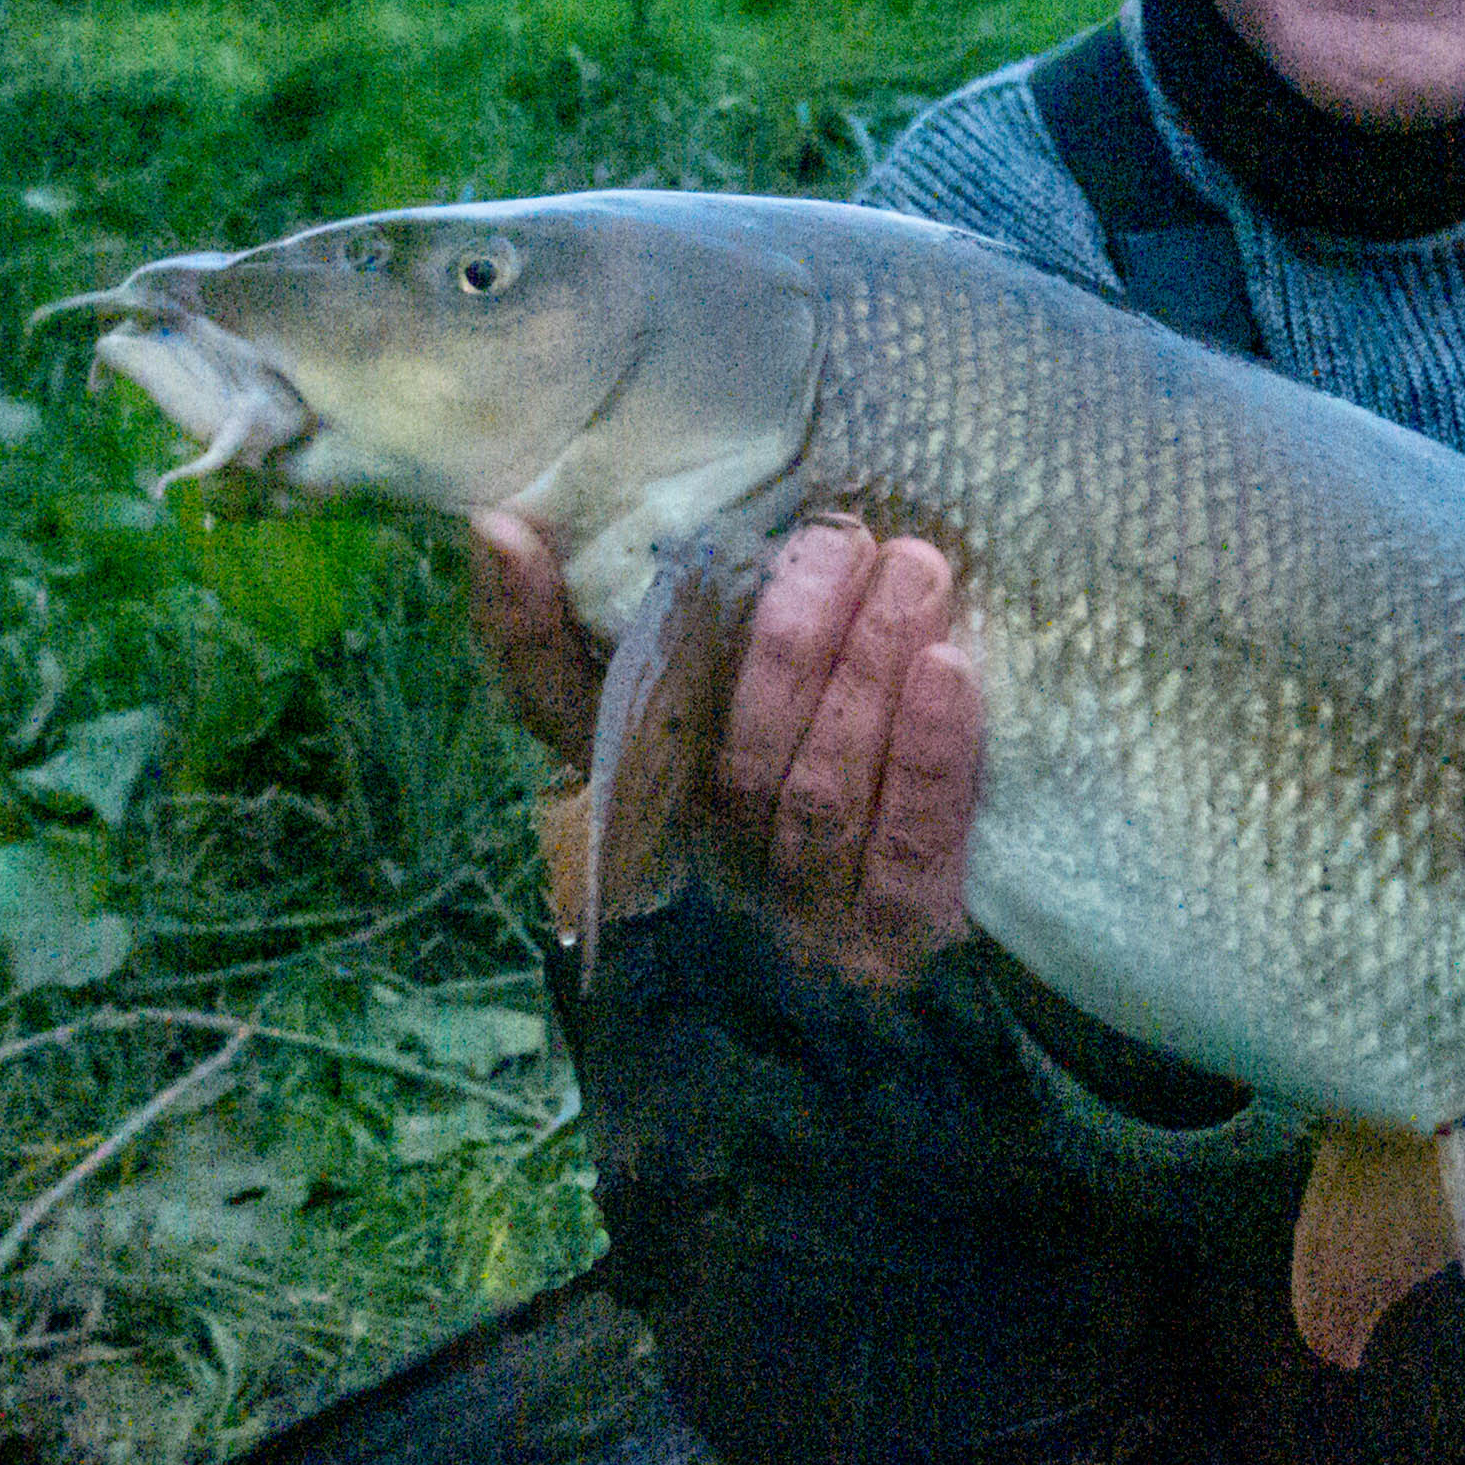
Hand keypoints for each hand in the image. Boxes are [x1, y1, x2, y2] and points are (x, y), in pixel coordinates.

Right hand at [470, 512, 985, 985]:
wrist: (955, 937)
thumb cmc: (866, 744)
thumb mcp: (795, 660)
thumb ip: (706, 594)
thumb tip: (509, 520)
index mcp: (664, 786)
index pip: (560, 712)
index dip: (525, 632)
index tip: (510, 533)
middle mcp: (716, 857)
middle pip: (729, 755)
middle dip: (789, 641)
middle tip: (845, 540)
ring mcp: (801, 918)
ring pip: (815, 796)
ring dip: (863, 677)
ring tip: (914, 574)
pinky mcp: (896, 944)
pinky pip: (905, 851)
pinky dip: (925, 757)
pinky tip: (947, 670)